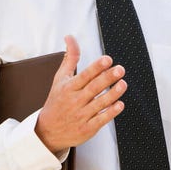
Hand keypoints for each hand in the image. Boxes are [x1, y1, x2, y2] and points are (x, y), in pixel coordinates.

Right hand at [34, 35, 126, 151]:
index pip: (84, 75)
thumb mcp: (60, 79)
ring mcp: (81, 115)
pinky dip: (111, 112)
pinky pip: (101, 120)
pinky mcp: (87, 128)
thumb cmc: (57, 101)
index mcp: (69, 87)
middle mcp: (75, 101)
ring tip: (123, 84)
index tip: (107, 59)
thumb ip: (69, 58)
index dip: (96, 67)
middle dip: (108, 78)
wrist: (48, 131)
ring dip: (113, 93)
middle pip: (94, 87)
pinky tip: (120, 104)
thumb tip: (70, 37)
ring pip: (99, 103)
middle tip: (120, 69)